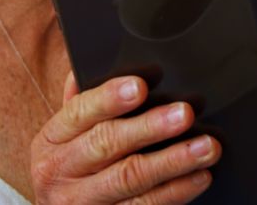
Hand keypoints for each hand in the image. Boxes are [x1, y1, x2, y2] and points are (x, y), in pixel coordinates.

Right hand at [30, 73, 221, 203]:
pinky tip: (198, 177)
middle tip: (185, 113)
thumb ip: (79, 103)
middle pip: (108, 144)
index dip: (109, 98)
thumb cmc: (66, 167)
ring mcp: (83, 202)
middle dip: (150, 127)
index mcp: (51, 139)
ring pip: (130, 179)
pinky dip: (175, 192)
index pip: (80, 112)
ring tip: (205, 147)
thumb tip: (90, 66)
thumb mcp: (62, 137)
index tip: (140, 86)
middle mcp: (61, 171)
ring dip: (173, 161)